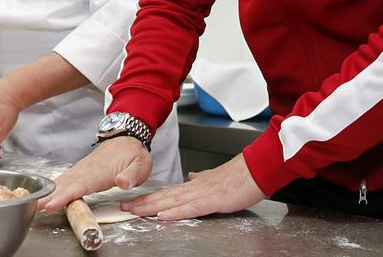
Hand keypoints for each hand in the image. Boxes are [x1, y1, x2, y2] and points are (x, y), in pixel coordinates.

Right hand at [38, 135, 151, 212]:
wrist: (128, 137)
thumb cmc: (134, 153)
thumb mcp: (141, 164)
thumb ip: (132, 175)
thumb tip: (122, 183)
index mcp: (101, 171)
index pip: (81, 185)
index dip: (65, 195)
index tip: (52, 203)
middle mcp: (88, 170)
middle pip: (67, 184)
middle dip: (51, 196)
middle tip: (36, 207)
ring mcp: (82, 169)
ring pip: (63, 181)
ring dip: (49, 192)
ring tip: (36, 203)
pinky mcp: (81, 171)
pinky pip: (65, 180)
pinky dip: (54, 187)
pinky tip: (47, 195)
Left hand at [120, 153, 264, 220]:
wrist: (258, 168)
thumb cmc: (241, 175)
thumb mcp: (217, 176)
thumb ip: (203, 178)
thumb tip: (192, 177)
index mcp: (196, 184)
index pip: (168, 192)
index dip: (150, 197)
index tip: (134, 201)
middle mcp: (195, 187)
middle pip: (164, 196)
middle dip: (143, 202)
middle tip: (124, 207)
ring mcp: (203, 193)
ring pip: (172, 201)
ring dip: (152, 207)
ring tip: (135, 211)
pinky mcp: (214, 200)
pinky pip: (191, 208)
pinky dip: (176, 212)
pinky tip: (163, 215)